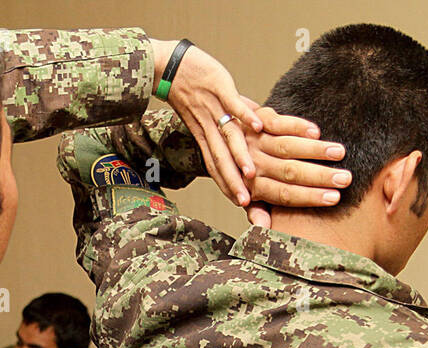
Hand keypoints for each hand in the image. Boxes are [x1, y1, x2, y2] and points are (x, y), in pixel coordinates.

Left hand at [151, 39, 261, 207]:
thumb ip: (223, 132)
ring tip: (251, 173)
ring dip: (239, 155)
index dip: (225, 185)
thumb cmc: (188, 89)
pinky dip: (245, 116)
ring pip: (227, 136)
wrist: (169, 64)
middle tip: (244, 202)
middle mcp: (207, 126)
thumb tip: (245, 141)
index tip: (238, 203)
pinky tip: (259, 128)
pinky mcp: (219, 86)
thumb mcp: (201, 117)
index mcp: (203, 135)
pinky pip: (233, 104)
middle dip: (232, 181)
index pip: (214, 165)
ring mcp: (213, 107)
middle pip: (220, 158)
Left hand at [240, 103, 348, 227]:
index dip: (309, 196)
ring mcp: (254, 140)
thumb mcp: (240, 193)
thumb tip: (264, 229)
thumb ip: (255, 209)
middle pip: (289, 171)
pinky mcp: (255, 118)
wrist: (214, 132)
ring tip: (340, 152)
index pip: (284, 194)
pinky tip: (316, 131)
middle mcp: (253, 163)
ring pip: (286, 146)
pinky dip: (296, 126)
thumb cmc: (235, 168)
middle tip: (345, 178)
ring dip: (314, 150)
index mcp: (252, 186)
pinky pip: (277, 122)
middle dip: (319, 176)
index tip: (334, 198)